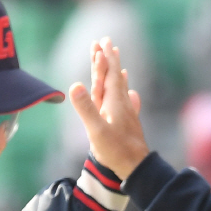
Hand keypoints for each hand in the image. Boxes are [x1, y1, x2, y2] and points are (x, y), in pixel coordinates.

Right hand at [69, 37, 150, 180]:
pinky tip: (132, 93)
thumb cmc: (116, 150)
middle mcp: (121, 104)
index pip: (109, 74)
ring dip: (117, 73)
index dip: (105, 58)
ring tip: (118, 63)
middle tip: (106, 42)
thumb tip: (74, 85)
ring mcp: (126, 113)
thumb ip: (86, 108)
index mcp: (114, 102)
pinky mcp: (128, 123)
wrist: (136, 168)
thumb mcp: (96, 130)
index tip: (103, 41)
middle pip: (114, 77)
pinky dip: (127, 93)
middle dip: (109, 60)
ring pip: (120, 88)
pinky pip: (127, 102)